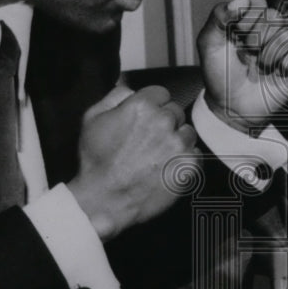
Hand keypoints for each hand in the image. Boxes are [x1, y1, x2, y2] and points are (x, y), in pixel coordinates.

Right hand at [67, 85, 198, 241]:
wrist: (104, 199)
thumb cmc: (95, 161)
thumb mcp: (92, 118)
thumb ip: (114, 96)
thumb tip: (130, 88)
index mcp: (141, 106)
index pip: (161, 93)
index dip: (152, 106)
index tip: (145, 119)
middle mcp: (163, 121)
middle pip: (175, 111)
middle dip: (164, 122)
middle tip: (148, 140)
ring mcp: (178, 144)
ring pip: (187, 131)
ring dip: (176, 140)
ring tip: (156, 155)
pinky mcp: (188, 165)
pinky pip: (195, 153)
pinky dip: (184, 160)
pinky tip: (166, 167)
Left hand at [197, 0, 287, 132]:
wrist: (230, 107)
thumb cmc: (219, 75)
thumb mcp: (209, 43)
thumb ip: (218, 16)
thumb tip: (240, 2)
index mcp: (249, 22)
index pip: (257, 2)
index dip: (249, 14)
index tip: (236, 31)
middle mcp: (268, 32)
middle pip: (274, 16)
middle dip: (256, 36)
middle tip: (247, 52)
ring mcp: (284, 48)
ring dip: (270, 52)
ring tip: (260, 66)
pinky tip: (278, 71)